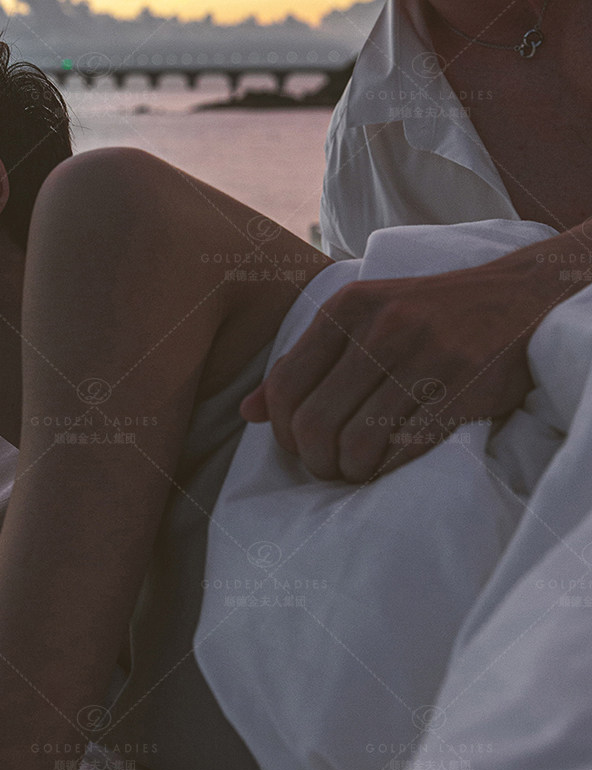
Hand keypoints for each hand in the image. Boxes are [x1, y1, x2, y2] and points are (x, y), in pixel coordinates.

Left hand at [240, 259, 550, 481]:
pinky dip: (389, 470)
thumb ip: (307, 360)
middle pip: (315, 423)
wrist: (519, 298)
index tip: (298, 444)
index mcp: (349, 307)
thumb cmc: (429, 314)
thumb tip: (249, 412)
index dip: (283, 431)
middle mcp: (383, 328)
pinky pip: (404, 451)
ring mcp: (426, 358)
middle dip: (315, 459)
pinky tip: (390, 464)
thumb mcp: (363, 317)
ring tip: (358, 468)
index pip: (285, 387)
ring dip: (351, 471)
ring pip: (357, 444)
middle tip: (330, 465)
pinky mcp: (463, 389)